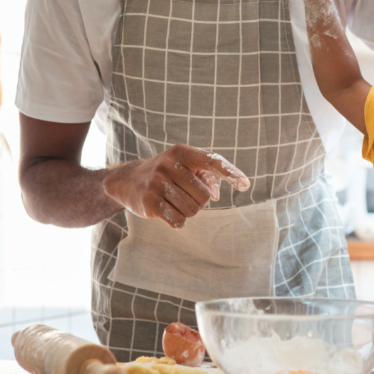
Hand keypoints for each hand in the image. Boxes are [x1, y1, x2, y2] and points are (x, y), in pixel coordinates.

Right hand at [102, 145, 249, 228]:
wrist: (127, 180)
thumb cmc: (167, 173)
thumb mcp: (186, 166)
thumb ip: (208, 176)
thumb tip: (215, 195)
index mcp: (181, 152)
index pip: (212, 161)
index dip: (231, 173)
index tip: (246, 184)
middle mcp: (168, 165)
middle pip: (204, 196)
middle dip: (199, 200)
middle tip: (184, 194)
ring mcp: (157, 183)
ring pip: (192, 210)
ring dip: (188, 211)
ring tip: (173, 201)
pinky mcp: (149, 203)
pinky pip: (178, 221)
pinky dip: (178, 221)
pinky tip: (167, 211)